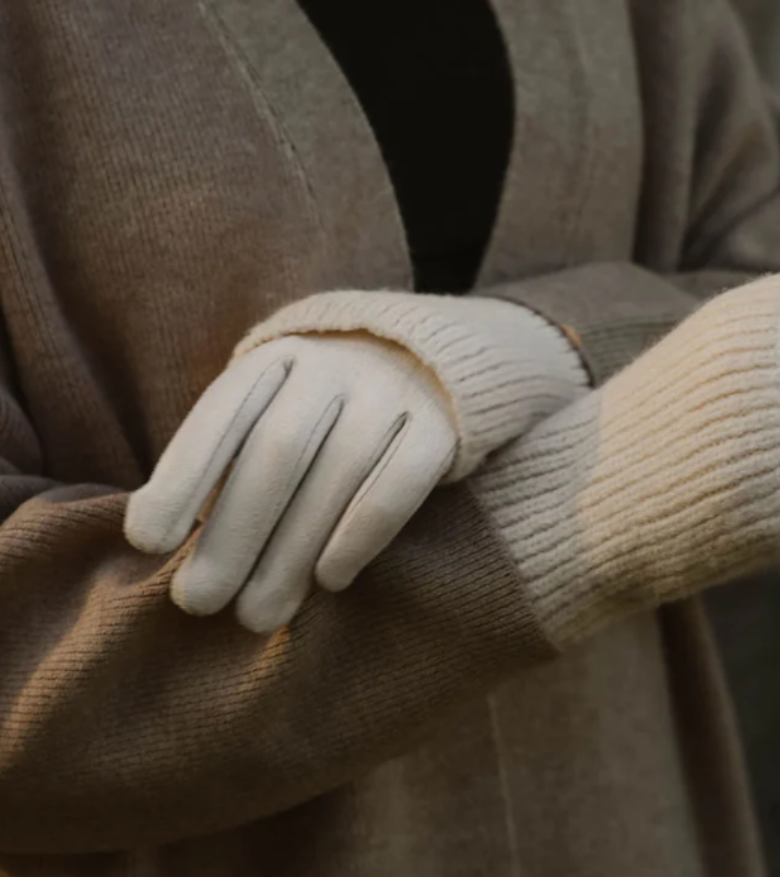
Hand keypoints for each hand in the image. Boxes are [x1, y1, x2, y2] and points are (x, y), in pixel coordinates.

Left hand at [126, 336, 456, 632]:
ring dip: (290, 554)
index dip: (181, 477)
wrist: (430, 360)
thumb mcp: (273, 406)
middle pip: (278, 452)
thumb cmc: (326, 406)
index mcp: (278, 358)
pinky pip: (398, 485)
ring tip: (257, 614)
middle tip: (198, 601)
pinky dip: (360, 536)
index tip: (147, 542)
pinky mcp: (438, 426)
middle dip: (233, 534)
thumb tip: (167, 537)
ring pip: (337, 474)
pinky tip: (330, 579)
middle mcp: (334, 366)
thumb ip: (230, 458)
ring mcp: (391, 392)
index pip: (223, 414)